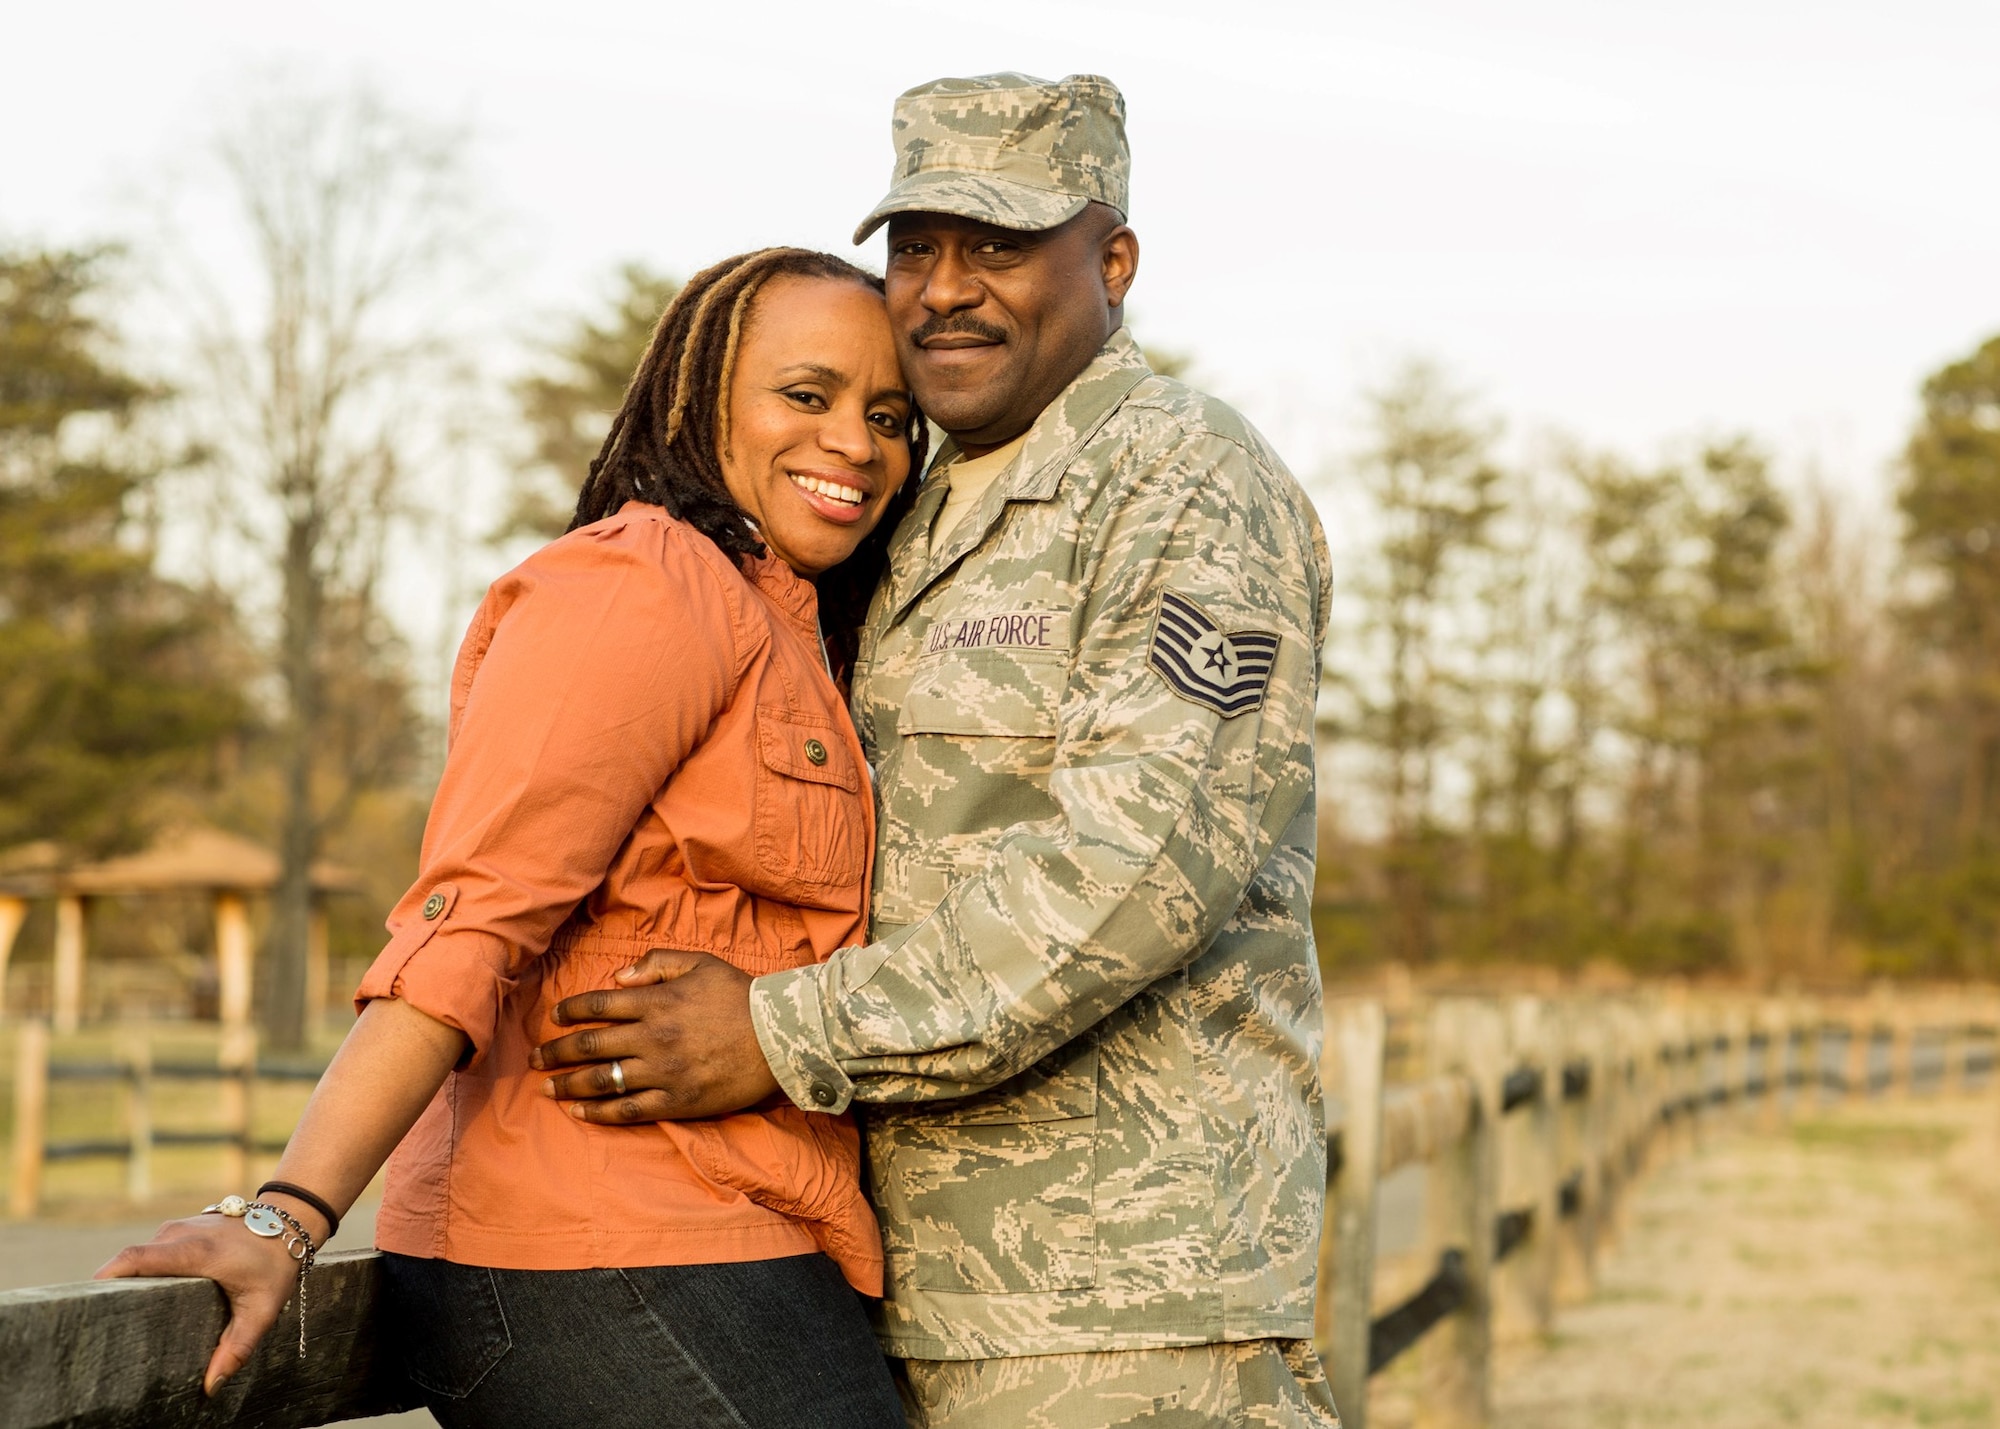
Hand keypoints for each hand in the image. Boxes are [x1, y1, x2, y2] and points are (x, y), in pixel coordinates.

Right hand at [95, 1213, 299, 1394]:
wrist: (288, 1220)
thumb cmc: (274, 1265)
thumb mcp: (262, 1309)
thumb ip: (237, 1348)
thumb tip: (210, 1386)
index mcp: (194, 1251)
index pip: (135, 1257)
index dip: (106, 1276)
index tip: (89, 1300)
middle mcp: (178, 1234)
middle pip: (128, 1259)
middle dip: (110, 1287)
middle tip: (100, 1322)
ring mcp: (176, 1228)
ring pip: (138, 1256)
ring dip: (128, 1280)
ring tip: (121, 1314)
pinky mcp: (177, 1230)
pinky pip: (150, 1251)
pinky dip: (143, 1271)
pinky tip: (143, 1297)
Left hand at [531, 950, 780, 1120]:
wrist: (781, 1036)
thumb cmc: (740, 996)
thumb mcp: (700, 963)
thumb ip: (656, 965)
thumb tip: (617, 978)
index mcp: (656, 1001)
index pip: (597, 1005)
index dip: (569, 1011)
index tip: (555, 1017)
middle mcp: (652, 1037)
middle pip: (589, 1045)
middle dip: (555, 1052)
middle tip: (535, 1058)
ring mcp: (663, 1073)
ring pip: (602, 1080)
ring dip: (567, 1084)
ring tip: (546, 1088)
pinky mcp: (676, 1102)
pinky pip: (627, 1111)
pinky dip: (598, 1112)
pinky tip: (579, 1112)